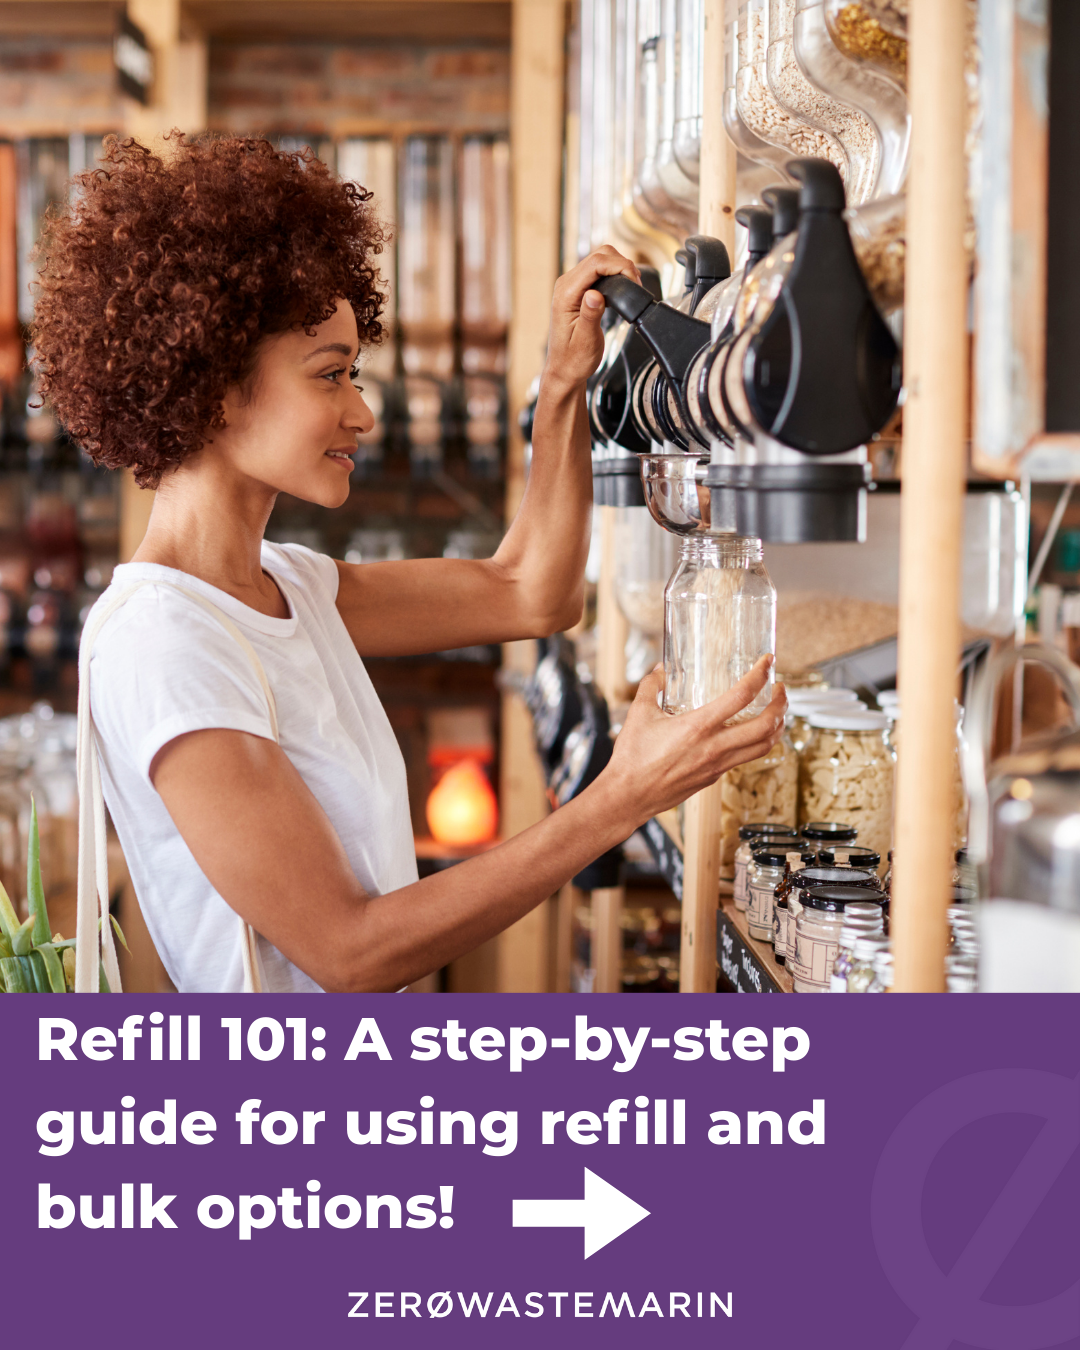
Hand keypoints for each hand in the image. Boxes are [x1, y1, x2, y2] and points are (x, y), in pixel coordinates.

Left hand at [541, 246, 641, 392]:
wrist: (566, 369)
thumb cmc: (574, 359)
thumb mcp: (585, 341)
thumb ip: (589, 316)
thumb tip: (594, 294)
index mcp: (566, 294)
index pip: (595, 264)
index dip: (619, 266)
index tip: (634, 281)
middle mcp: (567, 285)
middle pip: (599, 256)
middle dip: (622, 264)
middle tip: (636, 285)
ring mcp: (573, 285)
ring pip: (601, 260)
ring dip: (620, 268)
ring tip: (632, 287)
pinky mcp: (580, 290)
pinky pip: (600, 271)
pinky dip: (615, 274)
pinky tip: (623, 289)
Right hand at [600, 657, 787, 827]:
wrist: (630, 795)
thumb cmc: (632, 757)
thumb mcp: (639, 713)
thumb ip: (651, 687)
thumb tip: (659, 670)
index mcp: (698, 726)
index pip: (741, 696)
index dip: (760, 675)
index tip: (767, 662)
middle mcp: (714, 747)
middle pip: (766, 725)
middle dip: (781, 704)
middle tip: (781, 689)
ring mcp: (718, 764)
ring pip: (764, 746)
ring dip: (777, 726)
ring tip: (777, 711)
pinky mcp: (715, 776)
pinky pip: (746, 758)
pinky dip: (759, 743)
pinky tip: (753, 734)